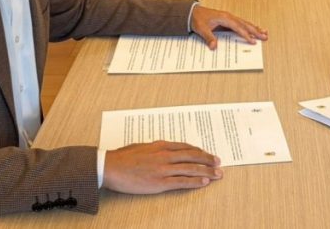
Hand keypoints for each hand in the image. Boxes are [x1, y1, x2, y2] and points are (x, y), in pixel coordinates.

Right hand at [103, 141, 221, 193]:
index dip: (199, 151)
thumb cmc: (123, 157)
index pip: (186, 147)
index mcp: (161, 145)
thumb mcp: (142, 146)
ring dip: (206, 172)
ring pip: (191, 169)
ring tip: (217, 174)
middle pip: (192, 157)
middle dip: (208, 160)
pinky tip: (204, 183)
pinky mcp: (160, 182)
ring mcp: (164, 169)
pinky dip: (194, 182)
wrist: (111, 167)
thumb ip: (155, 148)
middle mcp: (165, 155)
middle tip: (219, 163)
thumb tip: (163, 149)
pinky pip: (182, 182)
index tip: (207, 154)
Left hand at [190, 5, 267, 49]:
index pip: (238, 27)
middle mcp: (229, 17)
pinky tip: (254, 29)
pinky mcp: (228, 21)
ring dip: (255, 28)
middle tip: (264, 36)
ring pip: (245, 23)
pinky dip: (249, 27)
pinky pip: (241, 24)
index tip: (252, 40)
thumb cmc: (197, 19)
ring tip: (264, 33)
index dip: (245, 34)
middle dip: (255, 31)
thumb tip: (214, 46)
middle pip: (245, 24)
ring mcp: (229, 18)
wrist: (193, 13)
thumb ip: (209, 37)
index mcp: (224, 18)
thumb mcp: (202, 29)